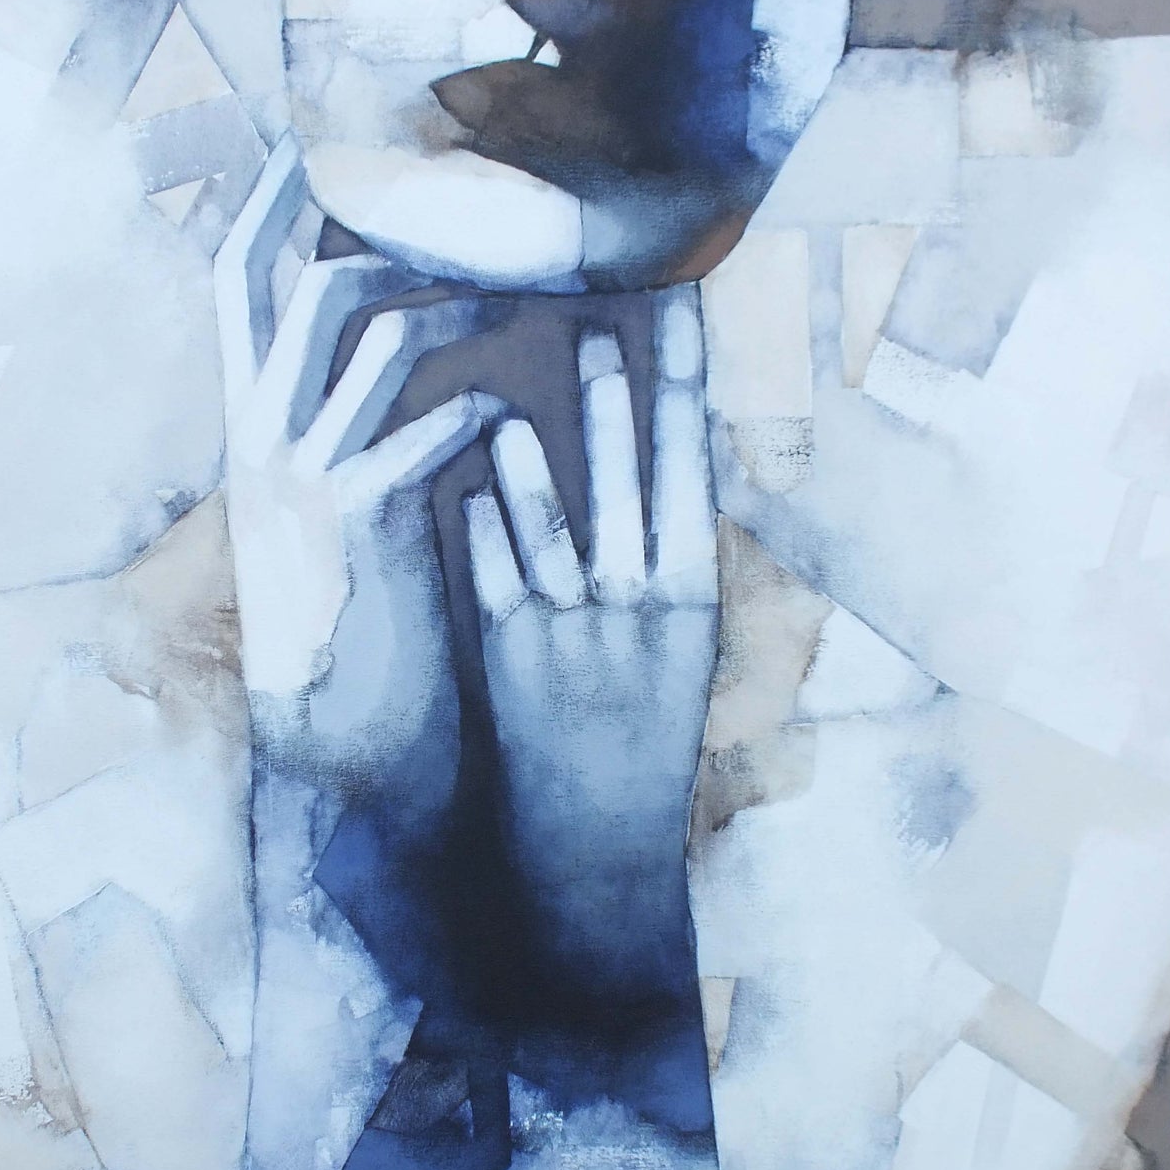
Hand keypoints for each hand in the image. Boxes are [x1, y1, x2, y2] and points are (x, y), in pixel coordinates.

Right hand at [217, 137, 492, 822]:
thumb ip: (329, 439)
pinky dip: (467, 409)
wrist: (339, 750)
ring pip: (366, 338)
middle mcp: (263, 440)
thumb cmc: (346, 630)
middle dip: (360, 223)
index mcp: (248, 430)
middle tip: (431, 187)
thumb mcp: (313, 520)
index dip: (268, 209)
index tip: (302, 144)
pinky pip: (419, 432)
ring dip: (443, 298)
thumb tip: (367, 369)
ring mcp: (306, 478)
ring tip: (503, 289)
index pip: (239, 288)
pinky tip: (501, 413)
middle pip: (298, 286)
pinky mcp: (365, 525)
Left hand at [463, 283, 718, 997]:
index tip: (690, 320)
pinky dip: (486, 522)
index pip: (697, 473)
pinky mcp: (514, 661)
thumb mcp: (675, 657)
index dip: (692, 393)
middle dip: (623, 395)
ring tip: (532, 384)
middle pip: (635, 480)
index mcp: (693, 602)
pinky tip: (473, 472)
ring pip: (560, 520)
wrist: (596, 855)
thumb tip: (654, 475)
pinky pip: (497, 574)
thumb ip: (661, 569)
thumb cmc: (641, 748)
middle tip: (610, 315)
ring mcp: (577, 634)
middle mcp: (642, 610)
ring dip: (547, 449)